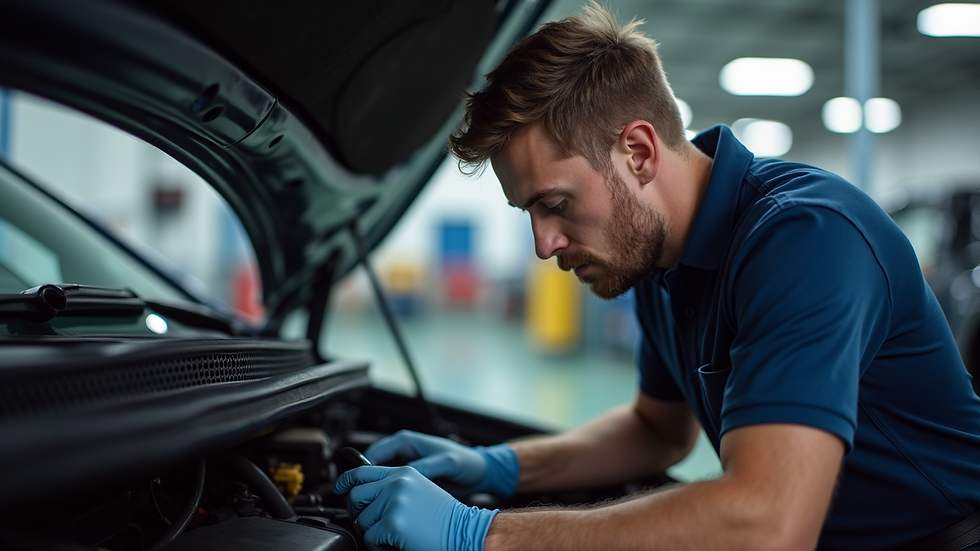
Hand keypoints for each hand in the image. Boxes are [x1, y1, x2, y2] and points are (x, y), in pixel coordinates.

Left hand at [334, 466, 497, 550]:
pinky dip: (378, 547)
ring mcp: (395, 502)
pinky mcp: (393, 523)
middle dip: (359, 514)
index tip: (338, 488)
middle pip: (355, 496)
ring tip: (393, 535)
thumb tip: (361, 493)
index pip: (363, 471)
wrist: (466, 531)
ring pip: (361, 521)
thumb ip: (393, 486)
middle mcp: (398, 483)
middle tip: (374, 524)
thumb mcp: (420, 490)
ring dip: (372, 533)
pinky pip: (369, 539)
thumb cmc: (445, 517)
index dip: (345, 481)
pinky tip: (396, 544)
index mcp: (404, 473)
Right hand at [366, 430, 518, 496]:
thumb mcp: (445, 463)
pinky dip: (388, 498)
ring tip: (374, 507)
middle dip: (367, 485)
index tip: (359, 488)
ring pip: (380, 480)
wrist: (479, 472)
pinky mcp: (410, 481)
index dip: (363, 472)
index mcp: (405, 441)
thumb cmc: (465, 461)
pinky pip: (391, 489)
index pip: (373, 454)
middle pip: (372, 468)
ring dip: (376, 493)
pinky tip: (389, 508)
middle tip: (363, 501)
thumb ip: (423, 468)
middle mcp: (402, 452)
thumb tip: (401, 478)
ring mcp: (405, 467)